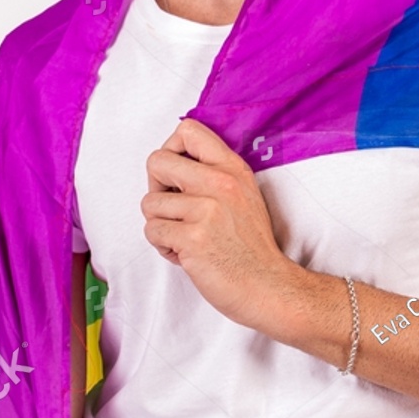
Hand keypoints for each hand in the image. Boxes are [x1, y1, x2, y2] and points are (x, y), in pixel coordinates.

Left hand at [141, 118, 297, 329]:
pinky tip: (185, 254)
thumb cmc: (252, 248)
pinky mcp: (192, 238)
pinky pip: (152, 232)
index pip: (188, 130)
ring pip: (149, 203)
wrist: (269, 287)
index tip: (177, 176)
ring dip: (160, 225)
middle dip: (155, 188)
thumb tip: (173, 165)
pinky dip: (164, 247)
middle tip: (173, 209)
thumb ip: (214, 174)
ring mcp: (206, 210)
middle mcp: (220, 183)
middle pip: (156, 161)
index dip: (171, 150)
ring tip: (184, 238)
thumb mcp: (244, 195)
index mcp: (232, 168)